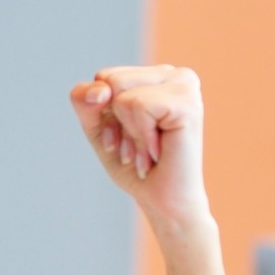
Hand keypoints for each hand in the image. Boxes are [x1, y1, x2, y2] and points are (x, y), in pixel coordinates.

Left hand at [69, 65, 212, 242]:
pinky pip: (137, 106)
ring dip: (128, 132)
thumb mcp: (98, 129)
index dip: (103, 113)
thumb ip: (86, 102)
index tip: (124, 137)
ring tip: (148, 150)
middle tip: (137, 146)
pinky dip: (139, 136)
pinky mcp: (187, 102)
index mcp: (155, 76)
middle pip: (109, 80)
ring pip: (120, 93)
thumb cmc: (133, 165)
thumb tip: (100, 89)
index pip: (103, 78)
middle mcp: (174, 74)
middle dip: (114, 121)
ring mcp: (185, 84)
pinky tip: (157, 150)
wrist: (162, 200)